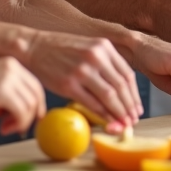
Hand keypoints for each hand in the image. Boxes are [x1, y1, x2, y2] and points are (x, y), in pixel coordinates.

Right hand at [0, 57, 45, 134]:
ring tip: (4, 127)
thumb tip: (21, 109)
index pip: (34, 84)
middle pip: (36, 95)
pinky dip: (16, 125)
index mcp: (10, 64)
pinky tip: (2, 129)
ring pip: (30, 106)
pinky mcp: (3, 93)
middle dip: (31, 115)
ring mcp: (9, 80)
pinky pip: (22, 113)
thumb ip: (6, 90)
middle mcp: (12, 69)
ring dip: (20, 122)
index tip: (35, 116)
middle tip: (21, 127)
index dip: (37, 103)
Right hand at [21, 30, 141, 130]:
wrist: (34, 47)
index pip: (127, 75)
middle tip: (133, 119)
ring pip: (109, 96)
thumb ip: (105, 64)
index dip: (134, 95)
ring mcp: (82, 70)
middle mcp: (95, 57)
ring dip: (119, 113)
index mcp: (103, 47)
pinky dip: (103, 114)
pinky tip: (107, 121)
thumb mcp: (88, 47)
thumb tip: (122, 90)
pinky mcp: (68, 84)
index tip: (137, 107)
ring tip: (124, 123)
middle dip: (130, 107)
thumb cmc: (61, 50)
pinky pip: (92, 103)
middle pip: (121, 87)